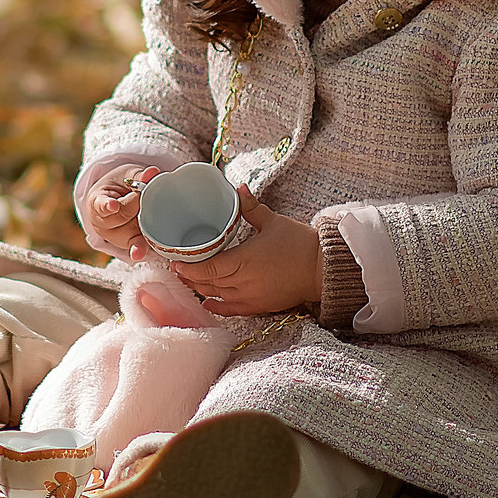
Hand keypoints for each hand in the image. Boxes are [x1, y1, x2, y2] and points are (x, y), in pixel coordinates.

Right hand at [82, 165, 159, 253]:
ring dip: (144, 220)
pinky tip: (139, 253)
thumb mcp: (126, 175)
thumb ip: (138, 175)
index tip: (113, 206)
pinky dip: (139, 248)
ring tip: (147, 208)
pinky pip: (136, 246)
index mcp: (96, 202)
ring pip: (131, 231)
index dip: (107, 206)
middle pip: (122, 217)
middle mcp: (102, 224)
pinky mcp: (129, 244)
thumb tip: (152, 172)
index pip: (100, 205)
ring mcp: (115, 237)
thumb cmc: (120, 186)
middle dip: (137, 204)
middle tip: (143, 193)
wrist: (121, 200)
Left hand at [172, 188, 319, 316]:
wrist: (323, 269)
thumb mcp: (272, 221)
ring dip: (201, 290)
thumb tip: (238, 188)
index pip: (208, 268)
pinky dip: (217, 306)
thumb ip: (250, 207)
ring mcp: (251, 297)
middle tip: (176, 268)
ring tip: (187, 281)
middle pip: (208, 283)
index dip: (188, 268)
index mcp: (244, 260)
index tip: (175, 262)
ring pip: (217, 296)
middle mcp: (244, 282)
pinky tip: (207, 302)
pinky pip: (232, 309)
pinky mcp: (260, 306)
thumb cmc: (299, 243)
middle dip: (190, 277)